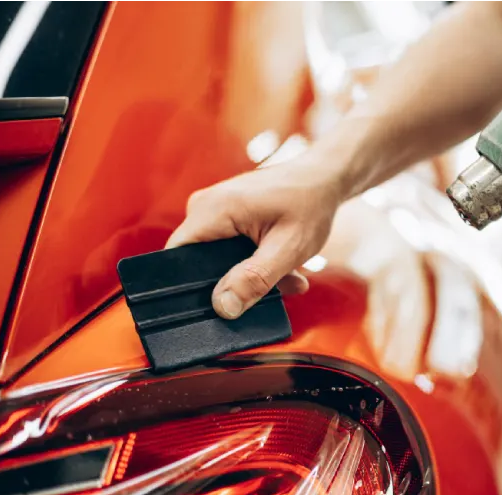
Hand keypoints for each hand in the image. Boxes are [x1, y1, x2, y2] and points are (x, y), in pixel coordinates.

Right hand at [166, 155, 343, 318]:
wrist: (326, 178)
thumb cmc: (311, 204)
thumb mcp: (288, 248)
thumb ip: (255, 279)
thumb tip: (223, 307)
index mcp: (213, 210)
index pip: (175, 258)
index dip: (188, 288)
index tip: (216, 309)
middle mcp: (205, 207)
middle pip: (197, 263)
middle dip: (234, 285)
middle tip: (270, 292)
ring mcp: (214, 210)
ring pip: (217, 260)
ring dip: (251, 276)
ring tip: (287, 278)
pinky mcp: (226, 216)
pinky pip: (228, 250)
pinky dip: (255, 264)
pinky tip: (285, 270)